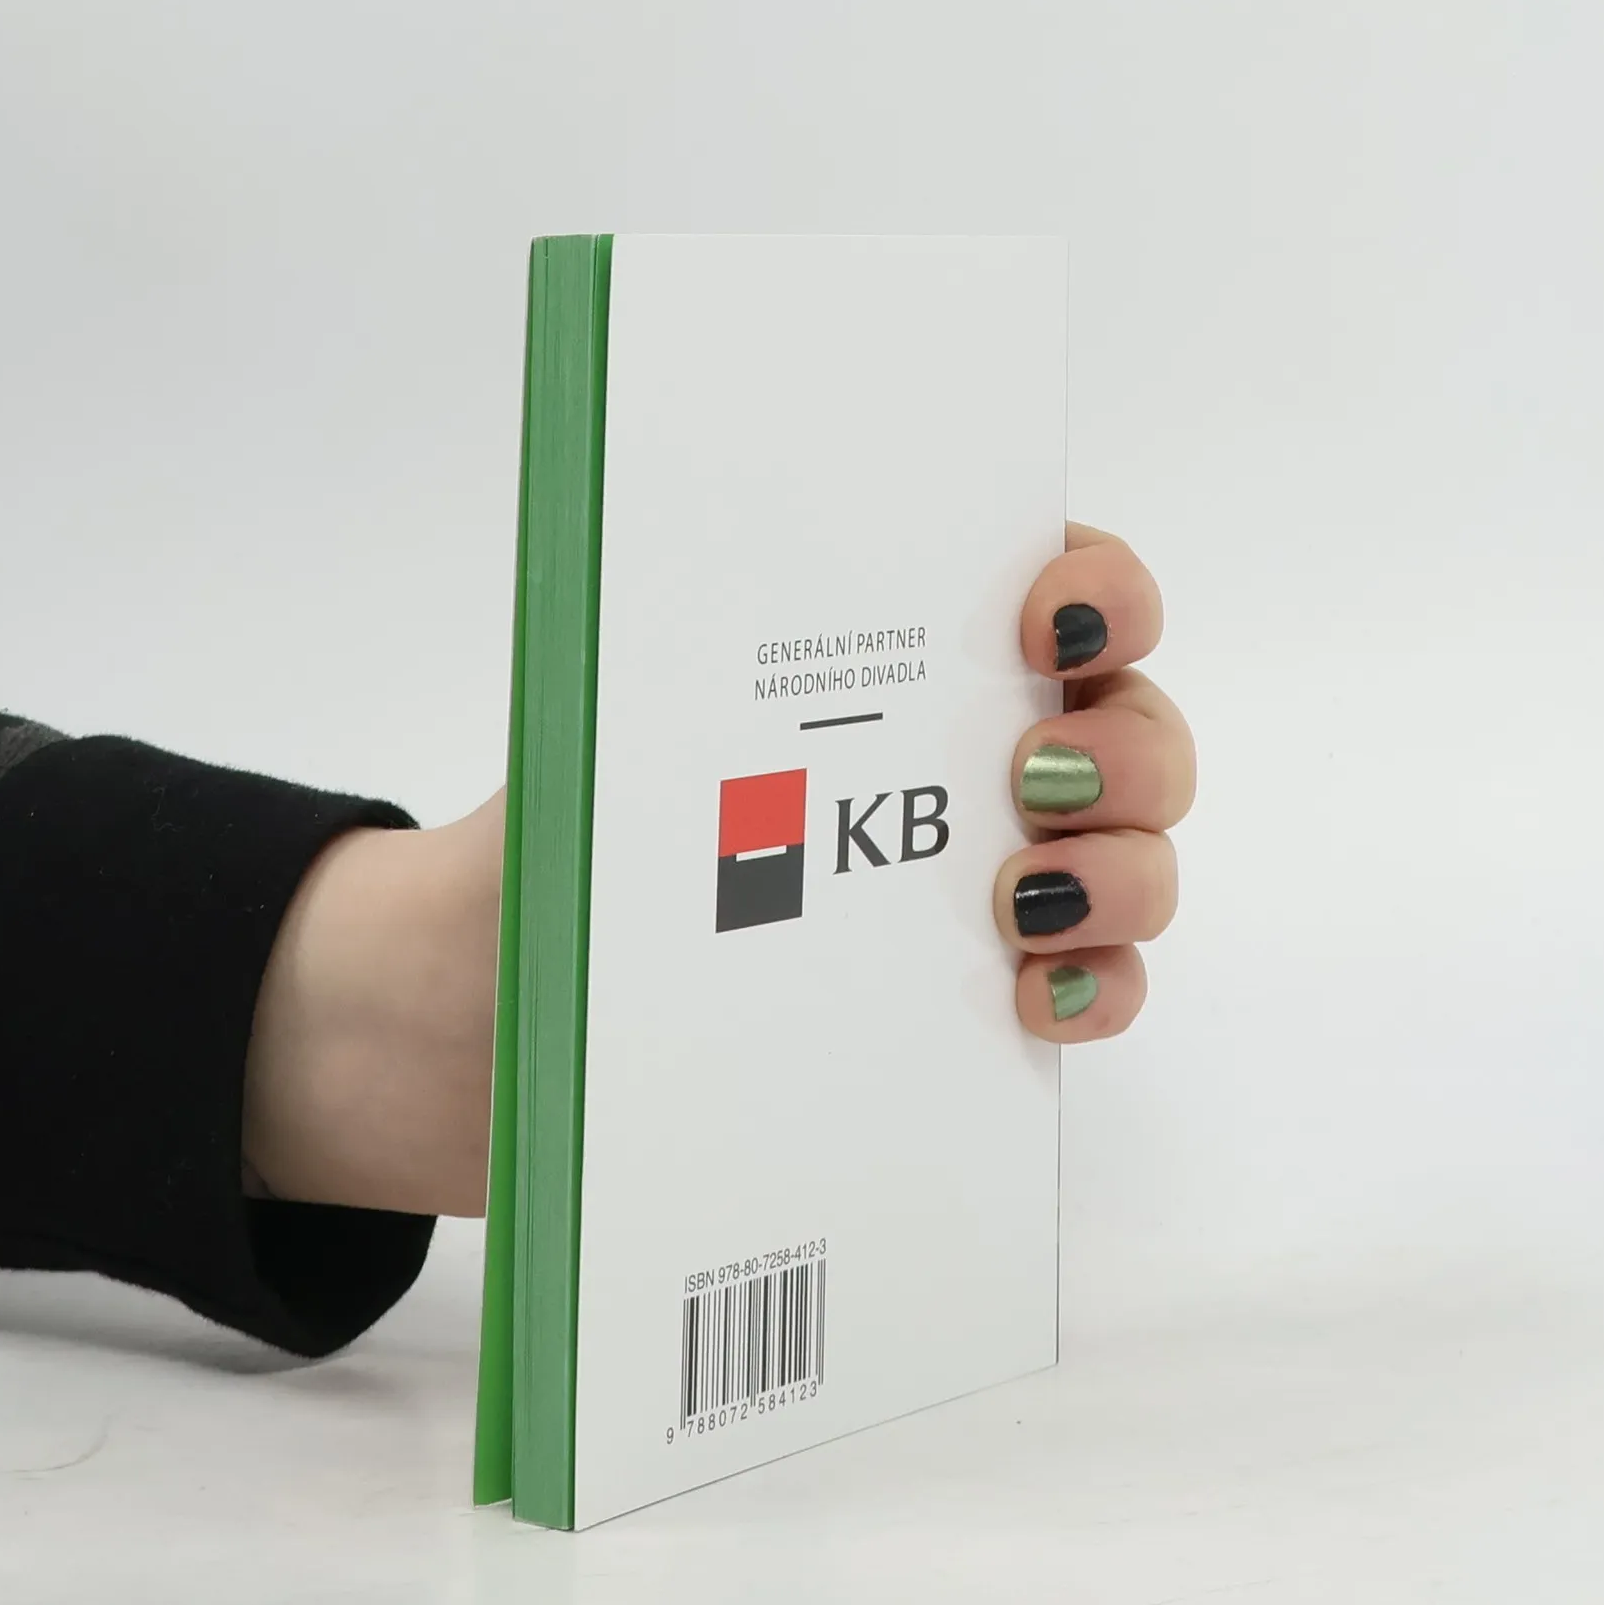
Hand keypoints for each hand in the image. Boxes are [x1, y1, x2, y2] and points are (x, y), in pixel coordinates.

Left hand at [243, 521, 1191, 1214]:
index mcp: (877, 663)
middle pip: (1125, 726)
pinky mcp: (966, 1010)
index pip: (1046, 583)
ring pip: (1135, 858)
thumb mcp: (590, 740)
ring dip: (1125, 871)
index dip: (1095, 586)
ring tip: (1026, 904)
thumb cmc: (531, 861)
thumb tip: (688, 570)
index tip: (1048, 623)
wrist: (468, 1034)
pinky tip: (1035, 997)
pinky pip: (1093, 990)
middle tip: (1041, 780)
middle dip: (1127, 743)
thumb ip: (662, 668)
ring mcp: (971, 888)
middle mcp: (948, 763)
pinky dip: (1096, 990)